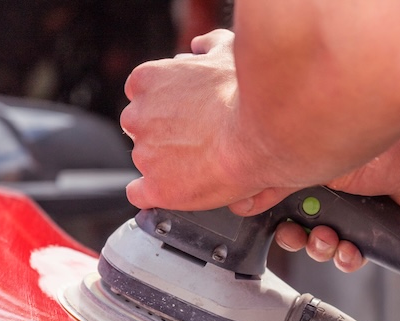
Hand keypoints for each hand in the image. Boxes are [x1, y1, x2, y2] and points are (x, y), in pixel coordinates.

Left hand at [121, 30, 297, 214]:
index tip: (184, 115)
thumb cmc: (248, 93)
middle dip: (164, 135)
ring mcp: (145, 154)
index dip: (164, 108)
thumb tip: (203, 47)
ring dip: (167, 164)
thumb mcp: (228, 52)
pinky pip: (141, 195)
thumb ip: (209, 47)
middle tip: (197, 141)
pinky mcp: (157, 187)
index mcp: (148, 80)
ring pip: (146, 162)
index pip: (142, 95)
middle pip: (140, 129)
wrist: (262, 130)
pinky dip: (157, 195)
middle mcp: (138, 116)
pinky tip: (177, 190)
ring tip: (202, 165)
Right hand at [274, 91, 399, 272]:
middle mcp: (334, 196)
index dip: (277, 217)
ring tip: (331, 241)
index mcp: (317, 175)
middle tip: (301, 236)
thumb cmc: (383, 152)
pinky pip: (352, 257)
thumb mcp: (323, 165)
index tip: (275, 224)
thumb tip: (246, 196)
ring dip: (322, 249)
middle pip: (301, 228)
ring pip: (324, 245)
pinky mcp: (376, 236)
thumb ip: (284, 182)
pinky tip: (350, 252)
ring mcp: (354, 217)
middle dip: (298, 238)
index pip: (285, 202)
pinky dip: (347, 258)